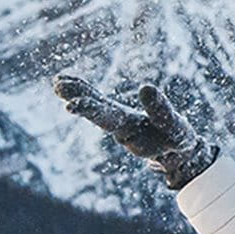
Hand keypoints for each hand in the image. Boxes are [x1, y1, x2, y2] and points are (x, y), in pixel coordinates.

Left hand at [53, 75, 217, 188]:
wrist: (176, 151)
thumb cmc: (177, 140)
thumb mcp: (175, 128)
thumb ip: (162, 111)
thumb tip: (145, 87)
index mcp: (131, 129)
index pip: (107, 118)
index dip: (89, 110)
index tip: (71, 105)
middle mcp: (119, 125)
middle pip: (96, 111)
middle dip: (78, 99)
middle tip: (57, 87)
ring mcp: (118, 120)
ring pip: (95, 106)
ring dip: (77, 93)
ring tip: (57, 82)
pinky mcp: (119, 114)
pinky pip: (99, 101)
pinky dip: (85, 91)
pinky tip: (70, 83)